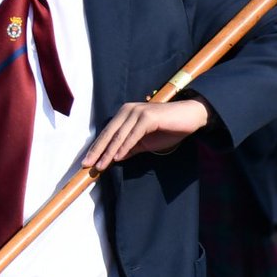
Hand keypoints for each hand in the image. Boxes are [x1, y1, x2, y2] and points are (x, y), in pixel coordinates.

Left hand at [82, 98, 209, 170]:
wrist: (190, 117)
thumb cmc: (167, 128)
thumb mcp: (145, 142)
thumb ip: (129, 148)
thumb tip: (113, 158)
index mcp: (125, 114)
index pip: (107, 133)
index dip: (97, 148)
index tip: (87, 162)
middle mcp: (128, 110)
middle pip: (109, 133)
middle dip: (97, 151)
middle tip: (86, 166)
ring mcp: (137, 112)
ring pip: (119, 135)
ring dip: (108, 152)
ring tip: (99, 166)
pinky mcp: (148, 117)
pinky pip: (133, 135)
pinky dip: (124, 147)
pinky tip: (117, 158)